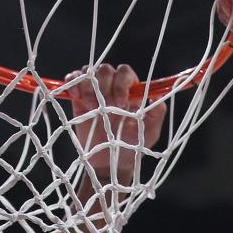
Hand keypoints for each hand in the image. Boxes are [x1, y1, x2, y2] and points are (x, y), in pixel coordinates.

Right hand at [64, 63, 167, 184]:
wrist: (111, 163)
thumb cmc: (132, 147)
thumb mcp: (150, 132)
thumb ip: (158, 112)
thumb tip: (159, 93)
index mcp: (129, 90)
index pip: (125, 73)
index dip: (121, 83)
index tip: (121, 103)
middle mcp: (112, 87)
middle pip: (105, 70)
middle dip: (104, 85)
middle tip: (104, 106)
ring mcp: (95, 91)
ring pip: (89, 72)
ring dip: (89, 86)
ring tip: (91, 107)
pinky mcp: (79, 98)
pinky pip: (74, 79)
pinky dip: (73, 82)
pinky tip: (75, 96)